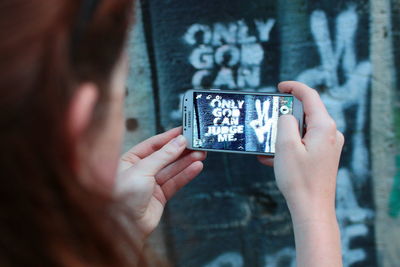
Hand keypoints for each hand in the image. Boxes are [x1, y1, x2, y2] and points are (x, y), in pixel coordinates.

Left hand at [115, 127, 205, 239]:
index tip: (184, 131)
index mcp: (128, 160)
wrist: (121, 227)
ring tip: (201, 153)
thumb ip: (163, 155)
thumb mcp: (142, 169)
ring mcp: (149, 185)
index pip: (152, 144)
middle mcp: (139, 171)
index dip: (168, 137)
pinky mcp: (159, 198)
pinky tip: (196, 166)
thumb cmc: (121, 196)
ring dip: (186, 161)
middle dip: (181, 150)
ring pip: (171, 170)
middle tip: (196, 142)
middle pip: (164, 156)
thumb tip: (179, 141)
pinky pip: (174, 183)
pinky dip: (186, 175)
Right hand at [258, 81, 343, 221]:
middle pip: (307, 112)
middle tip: (268, 117)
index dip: (294, 87)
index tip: (280, 86)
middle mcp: (330, 134)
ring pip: (303, 129)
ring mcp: (328, 146)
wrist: (312, 208)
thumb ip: (285, 122)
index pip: (310, 96)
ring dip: (284, 133)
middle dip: (285, 113)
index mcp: (323, 126)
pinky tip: (271, 157)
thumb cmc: (299, 178)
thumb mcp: (285, 145)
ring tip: (266, 142)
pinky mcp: (323, 157)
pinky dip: (288, 146)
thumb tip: (286, 116)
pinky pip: (304, 143)